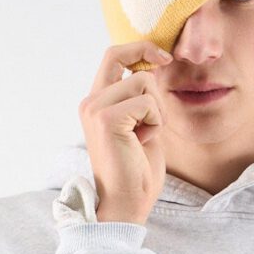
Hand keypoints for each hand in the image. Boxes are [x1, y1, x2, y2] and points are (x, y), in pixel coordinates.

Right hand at [79, 40, 172, 224]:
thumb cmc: (137, 172)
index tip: (163, 58)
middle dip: (151, 73)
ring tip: (145, 136)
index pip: (113, 56)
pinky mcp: (107, 119)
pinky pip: (147, 102)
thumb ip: (142, 98)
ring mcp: (96, 108)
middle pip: (125, 59)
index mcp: (96, 102)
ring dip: (156, 109)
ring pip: (142, 81)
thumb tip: (154, 68)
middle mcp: (90, 101)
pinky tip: (144, 142)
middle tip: (157, 104)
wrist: (126, 204)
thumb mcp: (143, 125)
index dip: (139, 48)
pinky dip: (155, 122)